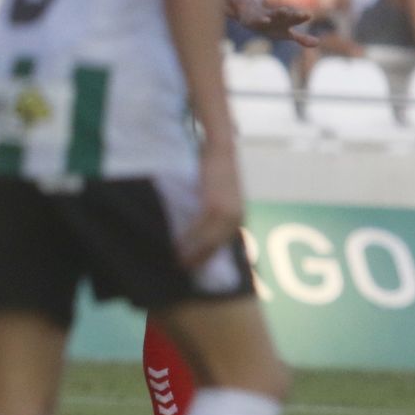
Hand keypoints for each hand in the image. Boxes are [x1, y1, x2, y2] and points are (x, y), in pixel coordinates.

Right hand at [178, 141, 243, 268]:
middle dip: (200, 259)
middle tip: (181, 268)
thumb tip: (195, 218)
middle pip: (217, 247)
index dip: (207, 256)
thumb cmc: (216, 165)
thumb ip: (211, 204)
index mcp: (238, 215)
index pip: (223, 243)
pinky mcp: (216, 206)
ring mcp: (228, 213)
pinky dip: (190, 239)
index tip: (191, 266)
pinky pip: (202, 229)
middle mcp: (237, 218)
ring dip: (193, 254)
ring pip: (210, 242)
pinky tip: (178, 246)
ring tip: (177, 261)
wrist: (221, 145)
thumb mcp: (217, 189)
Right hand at [248, 5, 318, 47]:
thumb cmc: (272, 25)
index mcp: (286, 22)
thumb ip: (302, 38)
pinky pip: (259, 20)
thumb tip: (318, 43)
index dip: (302, 17)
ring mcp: (265, 17)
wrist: (250, 14)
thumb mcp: (286, 33)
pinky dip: (262, 20)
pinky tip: (266, 20)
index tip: (309, 15)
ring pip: (274, 15)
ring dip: (280, 13)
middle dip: (295, 15)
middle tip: (305, 14)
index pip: (296, 19)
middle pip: (288, 16)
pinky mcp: (254, 20)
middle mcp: (278, 18)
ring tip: (285, 10)